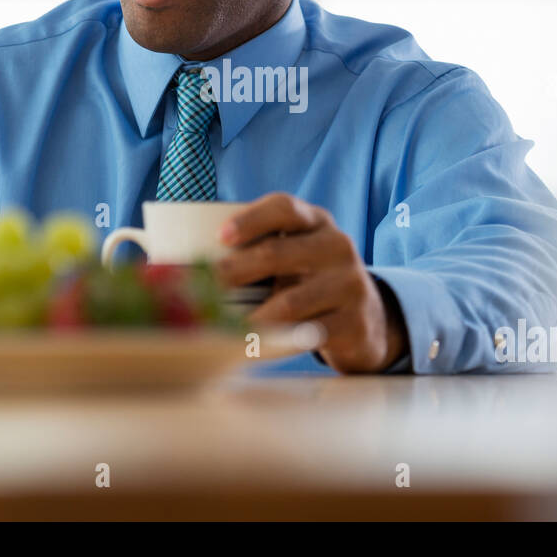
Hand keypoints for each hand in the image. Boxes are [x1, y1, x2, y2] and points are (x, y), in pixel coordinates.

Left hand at [216, 192, 408, 372]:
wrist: (369, 322)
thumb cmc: (312, 283)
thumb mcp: (296, 256)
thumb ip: (260, 249)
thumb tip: (186, 258)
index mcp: (317, 222)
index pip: (284, 208)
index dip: (250, 219)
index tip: (220, 237)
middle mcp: (337, 247)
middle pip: (278, 252)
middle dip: (234, 271)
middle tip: (203, 288)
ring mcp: (350, 285)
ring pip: (289, 303)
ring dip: (249, 318)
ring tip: (220, 328)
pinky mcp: (355, 324)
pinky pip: (306, 336)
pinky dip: (274, 343)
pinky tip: (252, 348)